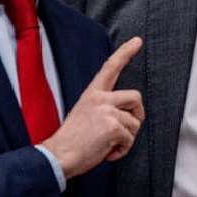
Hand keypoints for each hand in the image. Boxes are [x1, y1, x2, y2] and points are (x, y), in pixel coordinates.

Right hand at [41, 37, 143, 177]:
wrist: (59, 155)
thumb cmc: (71, 140)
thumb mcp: (84, 114)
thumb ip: (103, 108)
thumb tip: (125, 116)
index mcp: (92, 94)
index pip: (110, 67)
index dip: (125, 52)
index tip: (137, 41)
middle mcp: (100, 98)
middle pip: (136, 97)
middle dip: (138, 115)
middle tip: (127, 129)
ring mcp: (107, 111)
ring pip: (134, 123)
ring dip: (126, 138)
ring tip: (107, 144)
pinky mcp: (113, 126)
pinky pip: (129, 139)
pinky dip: (122, 150)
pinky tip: (106, 152)